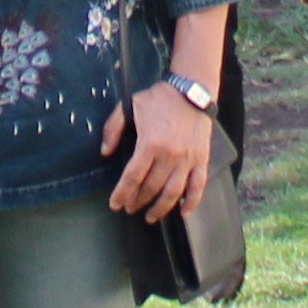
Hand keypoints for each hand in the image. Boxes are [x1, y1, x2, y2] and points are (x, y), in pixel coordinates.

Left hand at [102, 81, 211, 218]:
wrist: (191, 90)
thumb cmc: (160, 98)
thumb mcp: (130, 106)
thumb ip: (113, 129)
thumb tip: (105, 152)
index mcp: (150, 143)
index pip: (133, 176)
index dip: (122, 193)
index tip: (115, 204)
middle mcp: (170, 155)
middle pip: (151, 187)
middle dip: (138, 201)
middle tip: (130, 208)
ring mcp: (188, 159)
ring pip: (173, 192)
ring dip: (160, 208)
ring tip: (151, 216)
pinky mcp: (202, 159)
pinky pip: (198, 186)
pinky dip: (192, 203)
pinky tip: (183, 214)